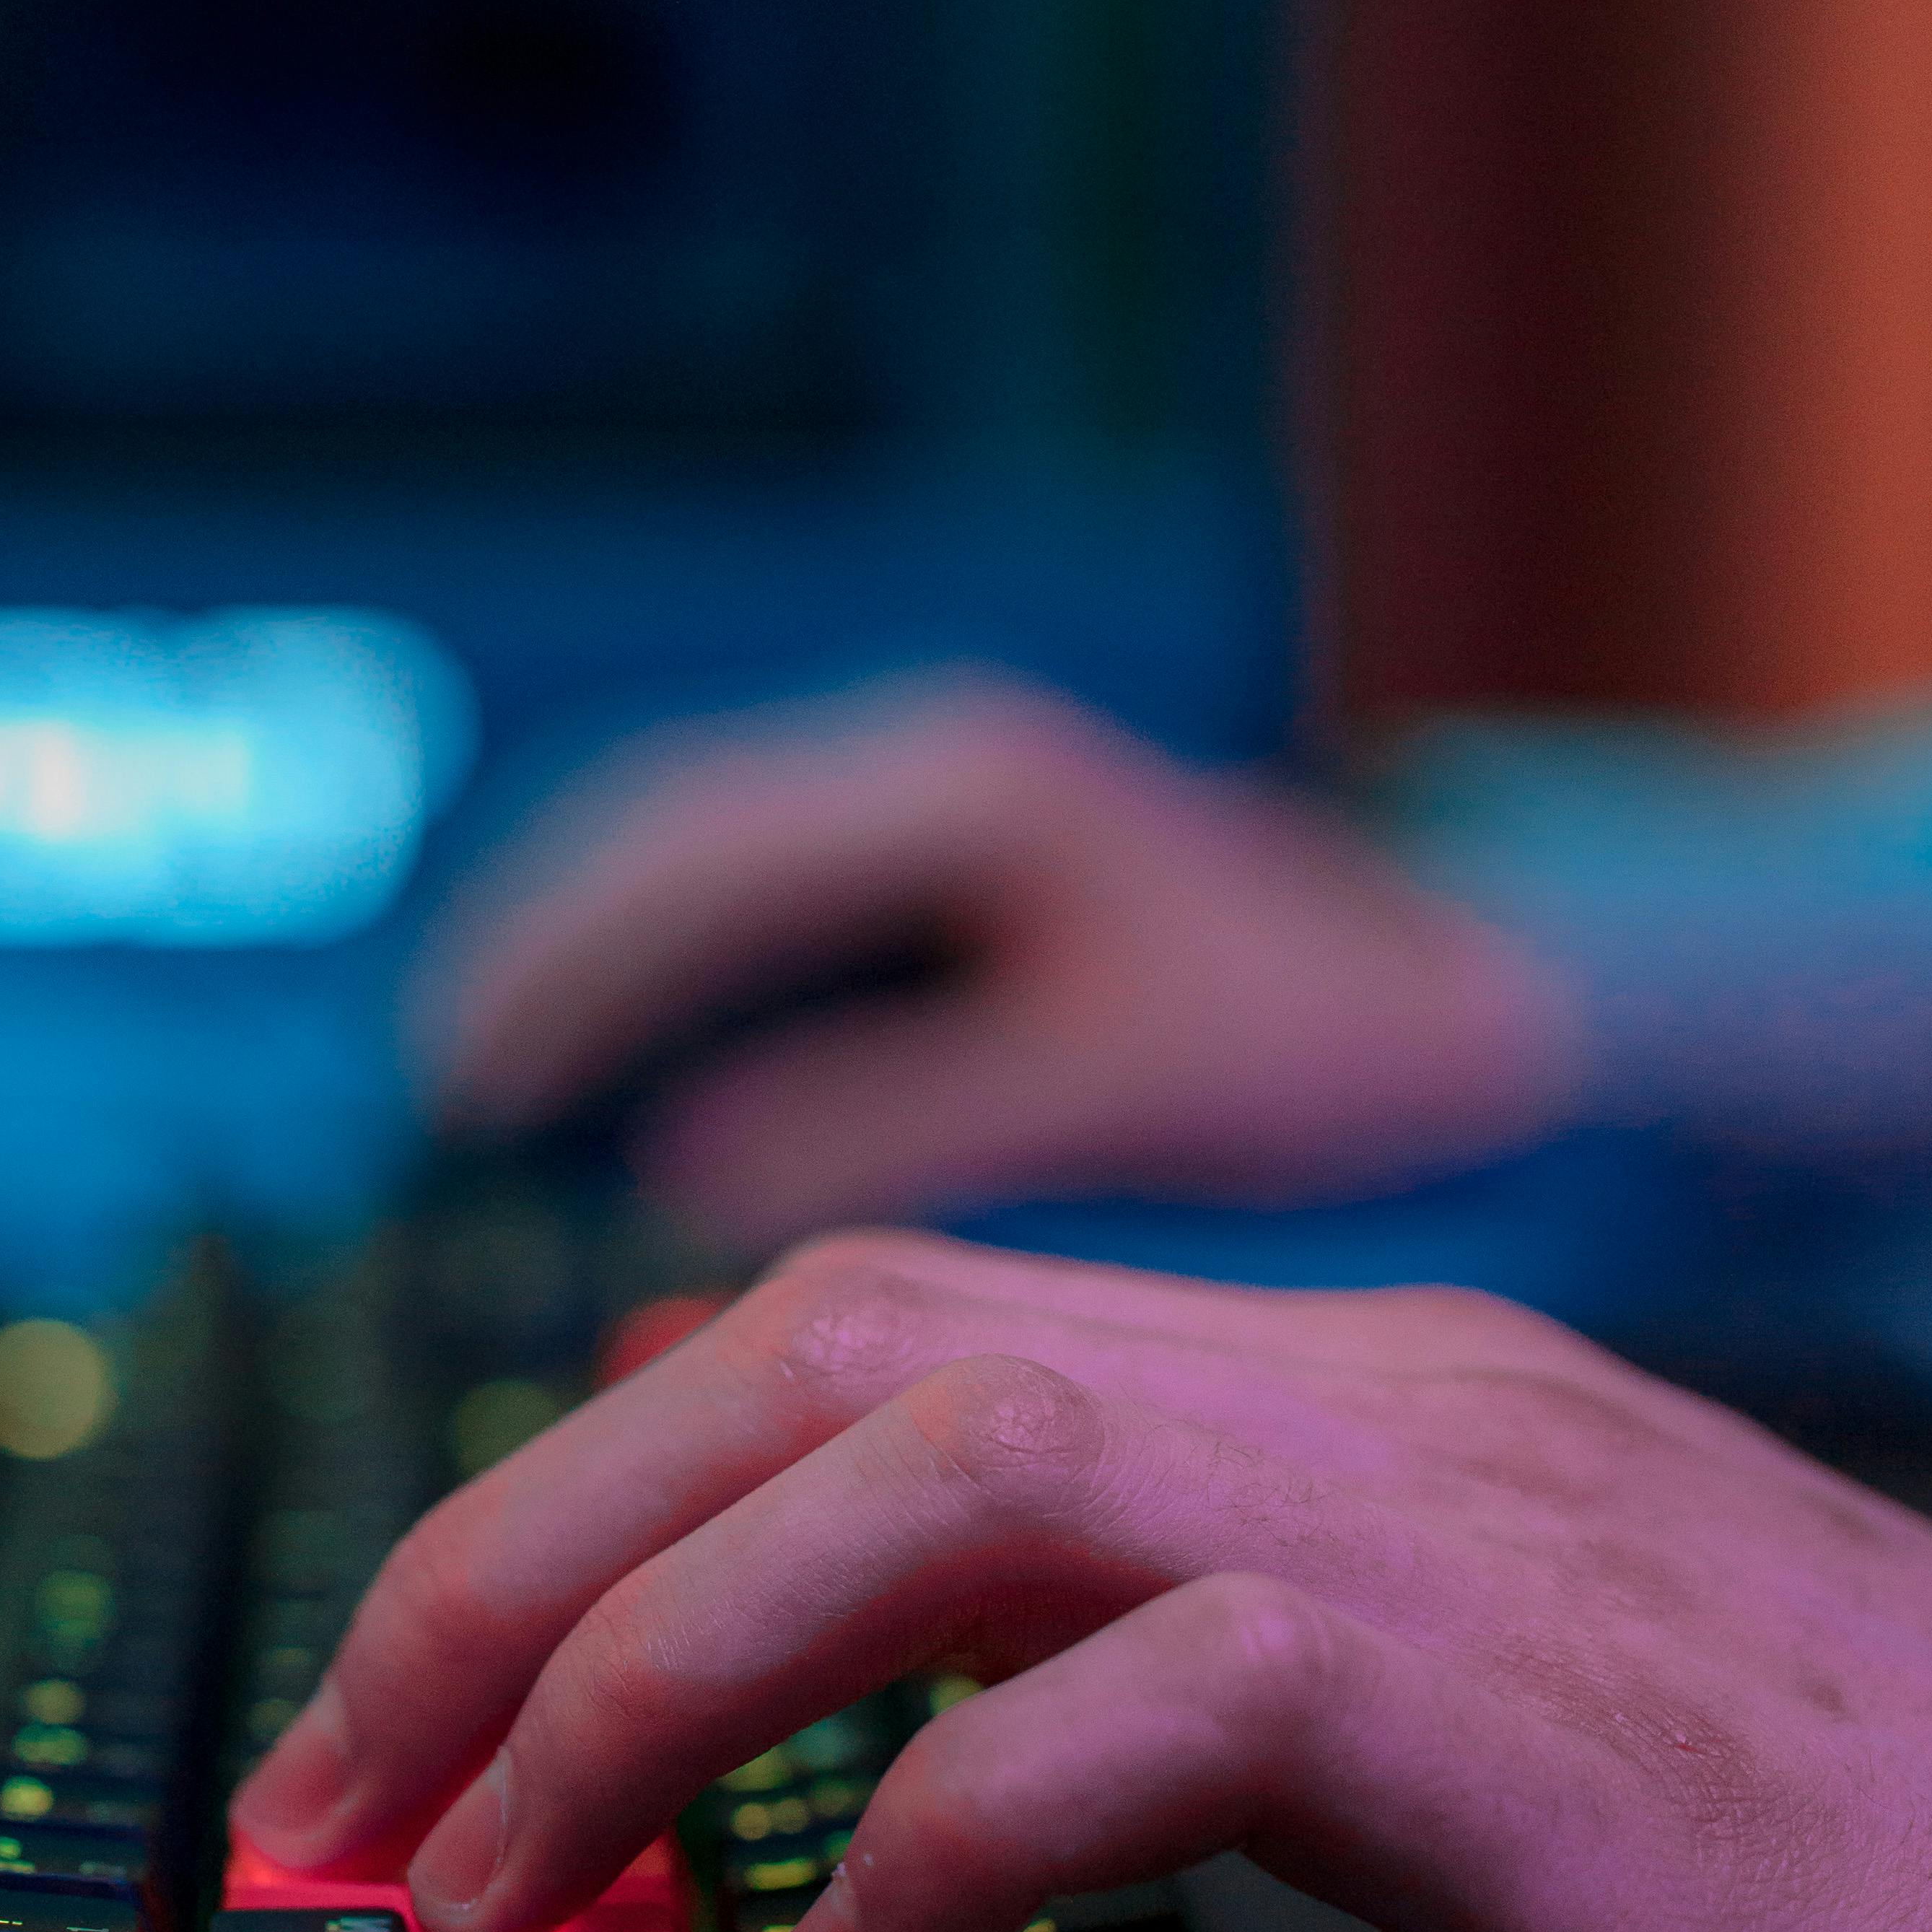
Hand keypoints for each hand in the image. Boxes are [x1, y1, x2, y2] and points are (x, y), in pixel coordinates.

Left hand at [240, 1233, 1931, 1931]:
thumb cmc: (1802, 1845)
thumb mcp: (1452, 1681)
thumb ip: (1178, 1620)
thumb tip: (883, 1676)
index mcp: (1327, 1387)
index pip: (870, 1312)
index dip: (601, 1458)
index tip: (426, 1656)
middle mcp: (1354, 1403)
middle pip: (830, 1345)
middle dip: (534, 1545)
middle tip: (353, 1776)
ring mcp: (1439, 1531)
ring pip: (945, 1458)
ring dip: (663, 1659)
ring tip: (506, 1875)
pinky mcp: (1518, 1719)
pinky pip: (1162, 1708)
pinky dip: (950, 1838)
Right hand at [413, 674, 1581, 1241]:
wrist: (1486, 968)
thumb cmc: (1327, 1038)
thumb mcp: (1112, 1085)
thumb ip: (902, 1114)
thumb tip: (683, 1173)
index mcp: (963, 793)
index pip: (695, 856)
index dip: (565, 968)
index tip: (471, 1080)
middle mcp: (933, 758)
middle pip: (665, 828)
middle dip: (541, 950)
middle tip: (445, 1083)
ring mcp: (943, 788)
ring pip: (703, 844)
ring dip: (591, 947)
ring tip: (490, 1071)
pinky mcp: (959, 843)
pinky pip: (764, 880)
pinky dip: (672, 956)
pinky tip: (627, 1057)